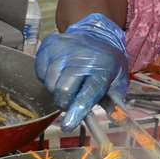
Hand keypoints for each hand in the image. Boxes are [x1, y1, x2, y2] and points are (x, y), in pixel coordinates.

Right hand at [34, 13, 128, 130]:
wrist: (95, 33)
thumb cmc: (107, 61)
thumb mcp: (119, 79)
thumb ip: (115, 101)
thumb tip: (116, 120)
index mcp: (103, 67)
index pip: (88, 92)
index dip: (77, 110)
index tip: (68, 125)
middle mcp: (82, 56)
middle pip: (64, 90)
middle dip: (65, 103)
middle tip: (70, 102)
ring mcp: (63, 49)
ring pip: (50, 83)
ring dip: (56, 90)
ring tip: (68, 83)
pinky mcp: (49, 45)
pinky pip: (41, 72)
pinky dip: (48, 78)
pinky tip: (59, 73)